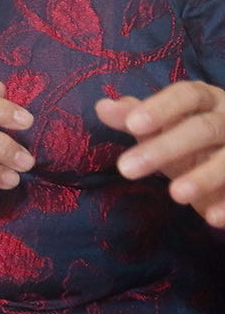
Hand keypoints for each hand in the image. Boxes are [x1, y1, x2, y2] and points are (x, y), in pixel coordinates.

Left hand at [97, 83, 224, 226]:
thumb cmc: (194, 139)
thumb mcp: (164, 127)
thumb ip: (134, 117)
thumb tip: (102, 106)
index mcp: (209, 99)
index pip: (187, 94)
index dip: (161, 108)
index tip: (132, 125)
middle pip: (203, 128)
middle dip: (166, 148)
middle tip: (126, 169)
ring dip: (205, 176)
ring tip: (175, 195)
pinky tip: (211, 219)